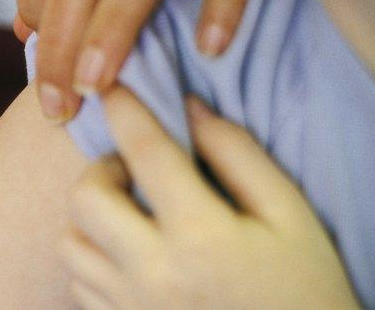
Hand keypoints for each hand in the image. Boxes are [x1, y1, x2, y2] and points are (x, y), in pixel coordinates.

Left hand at [60, 92, 358, 308]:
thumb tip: (189, 108)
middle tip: (133, 171)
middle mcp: (152, 271)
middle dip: (102, 170)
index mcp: (201, 235)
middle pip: (85, 197)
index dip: (125, 108)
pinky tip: (128, 255)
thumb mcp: (291, 217)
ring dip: (90, 217)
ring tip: (128, 216)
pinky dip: (93, 259)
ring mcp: (128, 306)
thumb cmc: (305, 290)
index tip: (115, 86)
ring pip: (69, 242)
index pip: (145, 151)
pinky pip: (78, 283)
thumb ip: (239, 156)